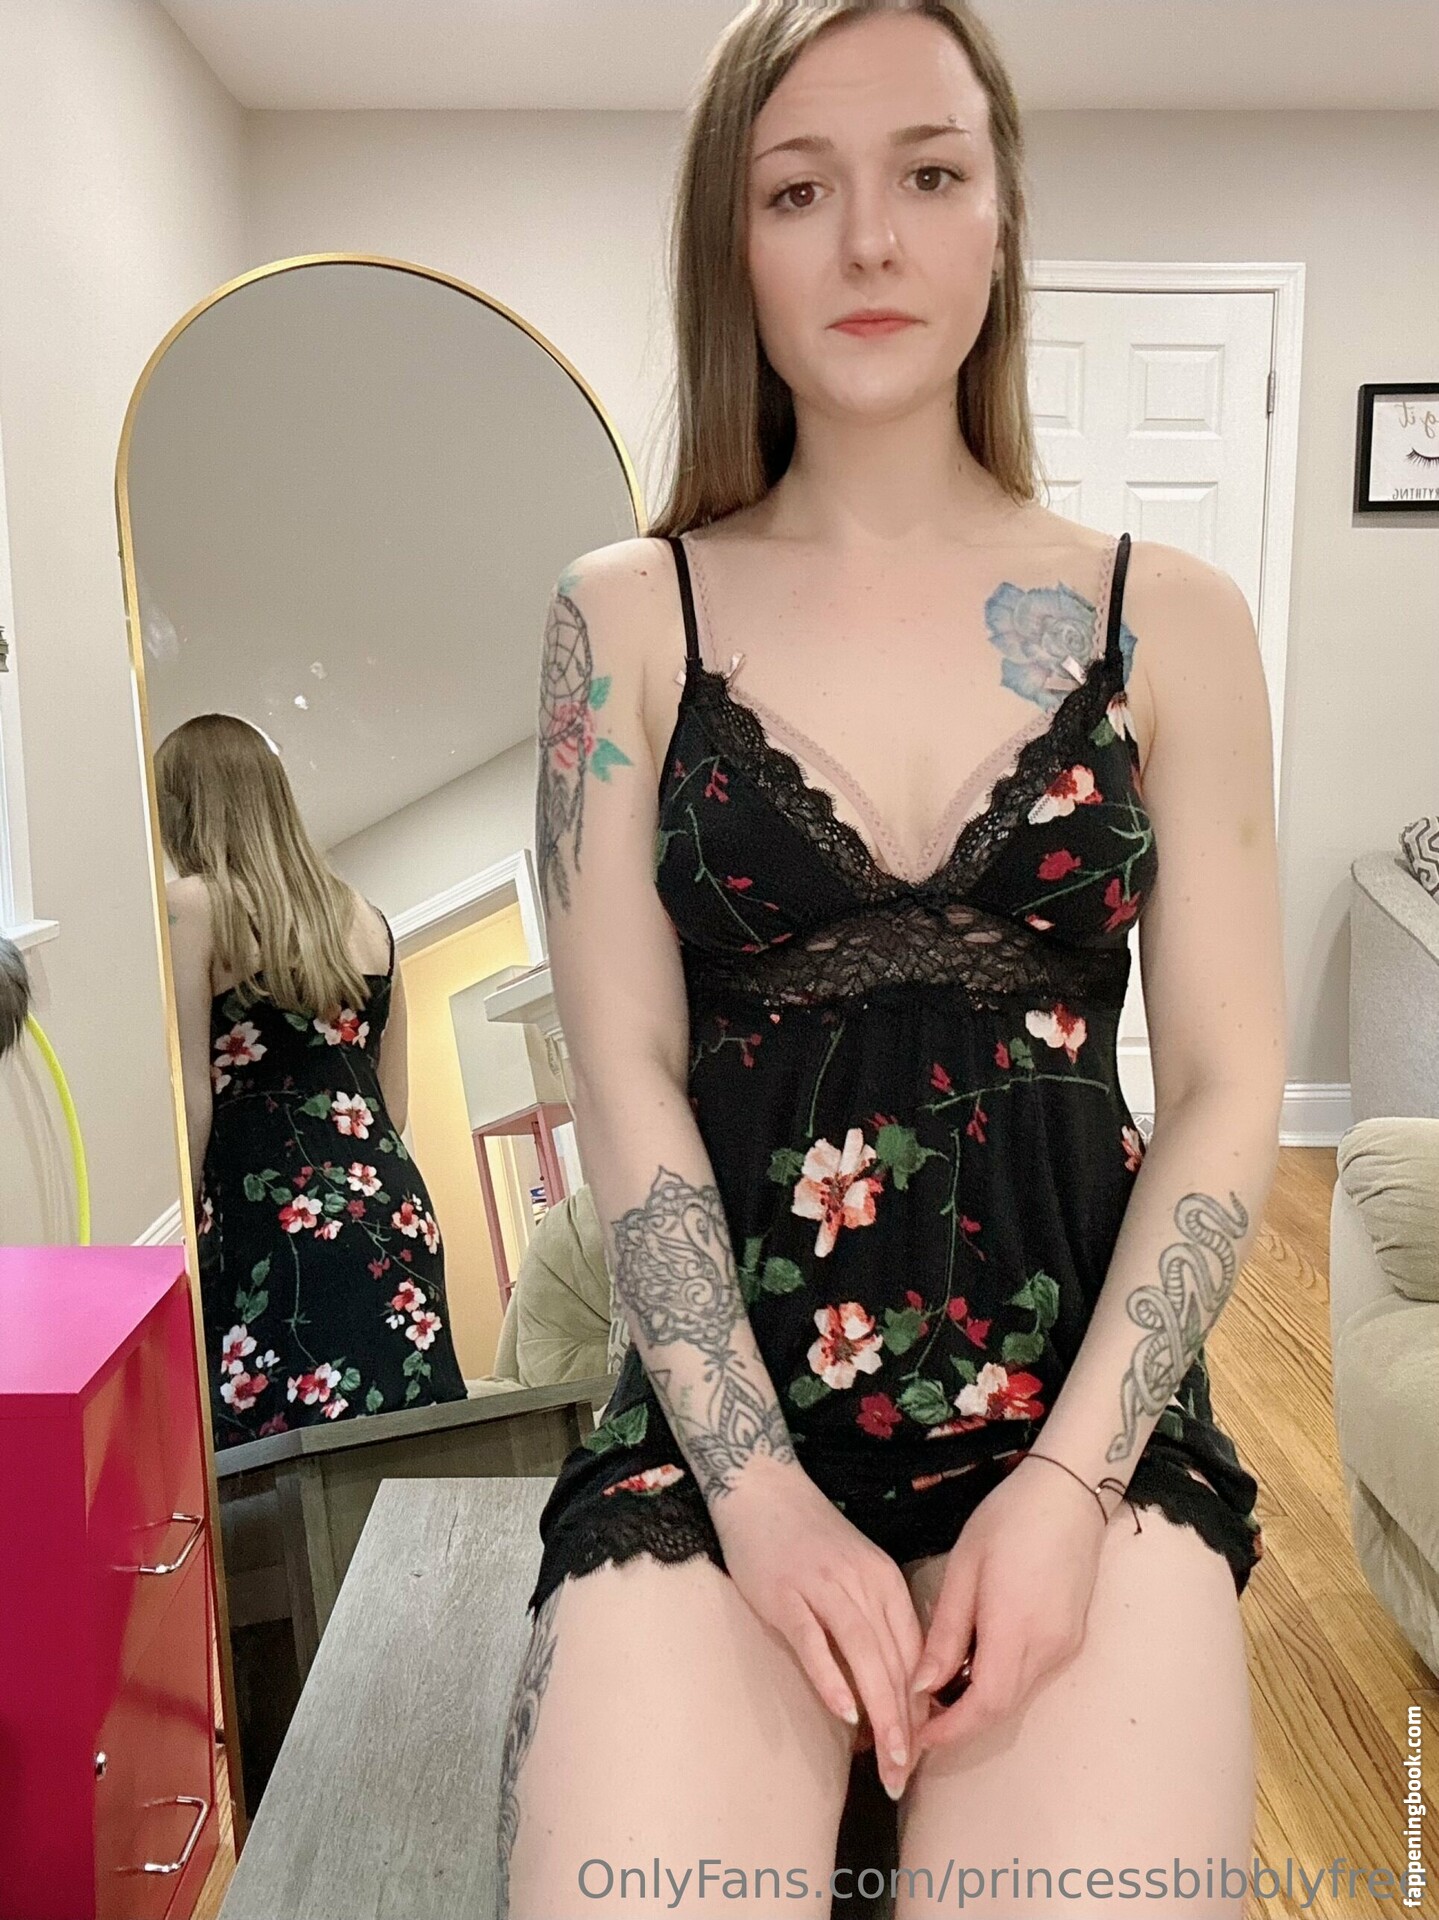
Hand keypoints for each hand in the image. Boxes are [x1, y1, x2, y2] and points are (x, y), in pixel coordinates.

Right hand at [709, 1459, 926, 1799]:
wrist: (760, 1485)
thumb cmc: (808, 1537)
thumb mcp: (853, 1573)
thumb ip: (872, 1621)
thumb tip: (886, 1689)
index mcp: (885, 1582)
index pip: (914, 1654)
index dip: (920, 1709)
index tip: (920, 1756)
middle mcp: (863, 1584)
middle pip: (895, 1662)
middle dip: (904, 1726)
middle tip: (902, 1778)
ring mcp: (824, 1587)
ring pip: (864, 1655)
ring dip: (880, 1713)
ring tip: (887, 1761)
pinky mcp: (786, 1592)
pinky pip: (813, 1641)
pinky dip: (831, 1677)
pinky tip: (843, 1713)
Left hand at [910, 1454, 1108, 1755]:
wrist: (1068, 1492)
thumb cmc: (1007, 1520)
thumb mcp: (964, 1569)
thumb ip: (945, 1633)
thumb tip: (921, 1686)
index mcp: (1014, 1628)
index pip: (983, 1706)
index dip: (950, 1730)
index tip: (917, 1737)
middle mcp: (1046, 1648)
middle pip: (1001, 1708)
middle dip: (960, 1724)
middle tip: (920, 1720)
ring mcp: (1064, 1645)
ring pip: (1018, 1696)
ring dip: (980, 1704)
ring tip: (940, 1692)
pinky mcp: (1071, 1637)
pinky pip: (1032, 1675)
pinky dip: (1000, 1681)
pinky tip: (975, 1664)